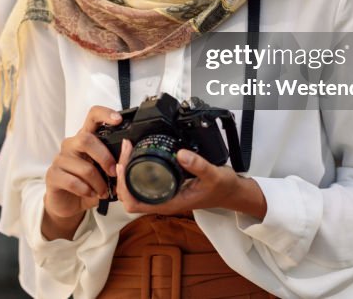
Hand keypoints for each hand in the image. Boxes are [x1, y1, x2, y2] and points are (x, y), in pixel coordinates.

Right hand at [42, 105, 122, 239]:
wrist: (68, 203)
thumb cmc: (88, 183)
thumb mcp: (104, 172)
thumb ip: (114, 162)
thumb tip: (130, 158)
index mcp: (85, 138)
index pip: (92, 116)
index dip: (105, 114)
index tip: (118, 120)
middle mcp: (71, 144)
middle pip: (86, 139)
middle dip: (104, 157)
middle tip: (113, 172)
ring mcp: (60, 159)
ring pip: (84, 166)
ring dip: (98, 182)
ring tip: (103, 191)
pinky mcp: (52, 175)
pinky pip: (72, 181)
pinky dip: (86, 190)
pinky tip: (90, 194)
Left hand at [115, 140, 266, 218]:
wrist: (231, 192)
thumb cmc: (222, 188)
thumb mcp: (213, 175)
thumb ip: (198, 165)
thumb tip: (180, 153)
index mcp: (169, 203)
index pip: (134, 203)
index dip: (124, 185)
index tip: (124, 163)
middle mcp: (162, 201)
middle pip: (128, 196)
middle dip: (121, 175)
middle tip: (125, 151)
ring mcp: (162, 196)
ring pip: (133, 191)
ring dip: (126, 173)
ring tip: (127, 151)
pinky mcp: (165, 188)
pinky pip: (142, 184)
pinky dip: (134, 172)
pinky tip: (136, 156)